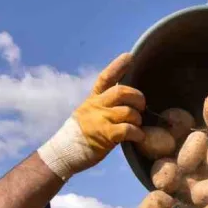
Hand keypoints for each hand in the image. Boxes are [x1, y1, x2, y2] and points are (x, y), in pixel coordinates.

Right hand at [37, 53, 145, 179]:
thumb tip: (125, 100)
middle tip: (142, 106)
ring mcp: (100, 120)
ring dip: (138, 119)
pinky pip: (128, 129)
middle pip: (122, 92)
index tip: (129, 56)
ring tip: (137, 126)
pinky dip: (138, 133)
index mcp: (93, 99)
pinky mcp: (105, 135)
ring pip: (128, 112)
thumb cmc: (82, 133)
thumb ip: (104, 104)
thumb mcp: (89, 112)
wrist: (66, 152)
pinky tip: (139, 136)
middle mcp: (96, 106)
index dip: (118, 66)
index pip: (105, 78)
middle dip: (137, 98)